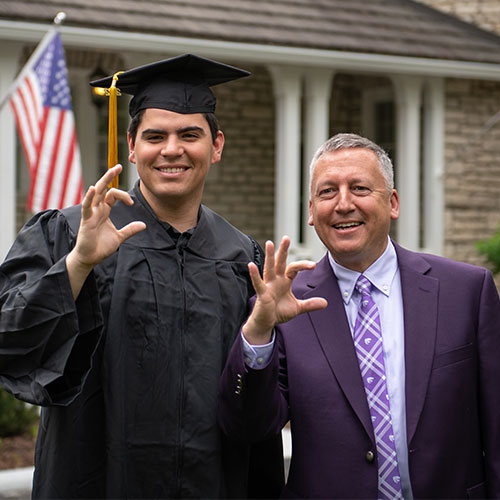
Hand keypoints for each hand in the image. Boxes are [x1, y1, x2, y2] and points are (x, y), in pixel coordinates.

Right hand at [66, 165, 145, 297]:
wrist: (90, 258)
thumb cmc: (101, 246)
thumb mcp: (120, 237)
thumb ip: (130, 230)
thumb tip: (143, 225)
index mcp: (104, 210)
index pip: (112, 195)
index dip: (123, 195)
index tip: (131, 203)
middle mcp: (97, 208)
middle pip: (103, 188)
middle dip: (111, 176)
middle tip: (119, 166)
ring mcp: (90, 213)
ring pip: (96, 193)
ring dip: (103, 181)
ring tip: (112, 171)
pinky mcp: (86, 220)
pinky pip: (86, 206)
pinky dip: (88, 197)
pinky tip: (92, 189)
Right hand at [243, 236, 327, 344]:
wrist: (266, 323)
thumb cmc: (279, 312)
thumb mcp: (297, 308)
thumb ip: (310, 304)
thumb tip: (325, 303)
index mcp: (284, 281)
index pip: (294, 268)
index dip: (303, 265)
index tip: (313, 265)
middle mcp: (275, 280)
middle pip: (280, 262)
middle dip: (283, 250)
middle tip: (287, 238)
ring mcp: (268, 285)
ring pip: (269, 268)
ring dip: (269, 256)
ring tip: (269, 243)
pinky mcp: (262, 293)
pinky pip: (258, 283)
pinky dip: (254, 275)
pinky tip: (251, 265)